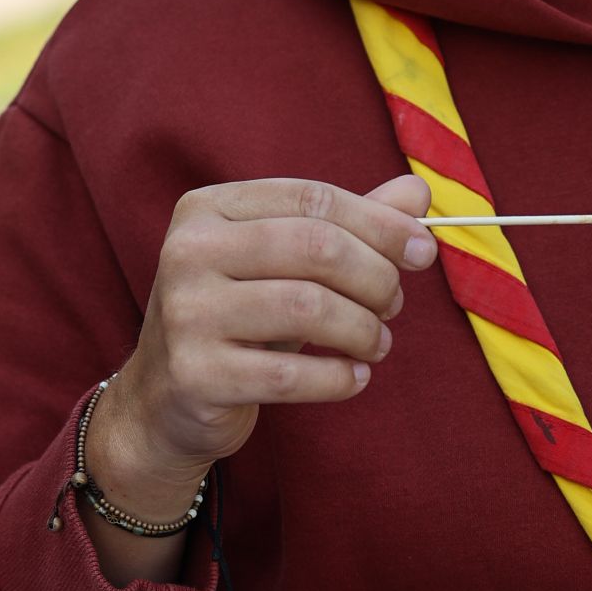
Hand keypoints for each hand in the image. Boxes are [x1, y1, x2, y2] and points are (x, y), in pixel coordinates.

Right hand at [83, 176, 436, 574]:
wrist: (168, 399)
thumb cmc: (241, 319)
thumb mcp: (287, 264)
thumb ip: (349, 225)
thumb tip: (418, 191)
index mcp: (209, 208)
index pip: (313, 198)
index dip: (380, 223)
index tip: (423, 251)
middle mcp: (188, 251)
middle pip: (317, 247)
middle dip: (376, 277)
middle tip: (394, 305)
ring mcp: (185, 313)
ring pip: (309, 309)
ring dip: (364, 329)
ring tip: (377, 343)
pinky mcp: (193, 375)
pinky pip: (290, 375)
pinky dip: (339, 378)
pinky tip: (355, 377)